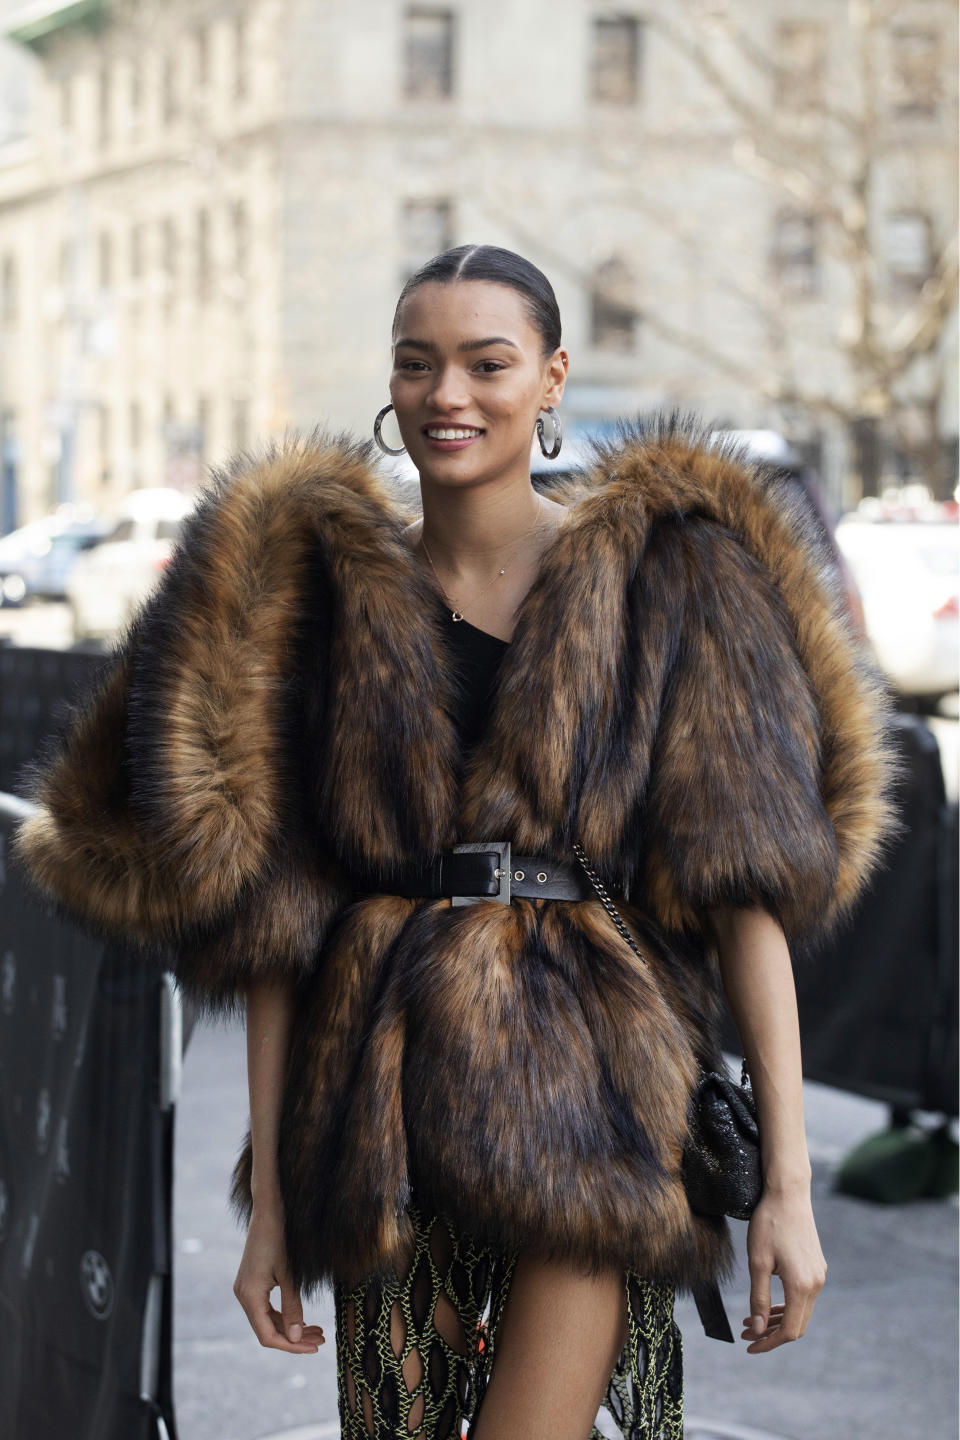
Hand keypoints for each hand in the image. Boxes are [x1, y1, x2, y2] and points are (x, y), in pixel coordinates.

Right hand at [233, 1201, 325, 1352]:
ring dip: (291, 1327)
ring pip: (268, 1320)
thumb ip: (292, 1307)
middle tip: (321, 1340)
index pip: (268, 1336)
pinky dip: (284, 1316)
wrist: (269, 1210)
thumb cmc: (280, 1239)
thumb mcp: (290, 1275)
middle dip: (295, 1338)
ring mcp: (246, 1290)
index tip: (314, 1348)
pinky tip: (302, 1319)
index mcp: (249, 1296)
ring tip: (317, 1331)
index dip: (291, 1346)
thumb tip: (296, 1338)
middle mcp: (243, 1296)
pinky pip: (267, 1308)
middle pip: (268, 1330)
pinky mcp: (252, 1283)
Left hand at [741, 1183, 826, 1352]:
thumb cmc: (769, 1224)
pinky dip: (785, 1304)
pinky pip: (803, 1296)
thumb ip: (757, 1298)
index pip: (789, 1331)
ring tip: (750, 1320)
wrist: (788, 1193)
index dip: (768, 1342)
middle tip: (745, 1332)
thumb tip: (756, 1329)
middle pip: (797, 1325)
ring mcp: (819, 1275)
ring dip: (777, 1319)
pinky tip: (767, 1303)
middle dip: (771, 1333)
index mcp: (801, 1286)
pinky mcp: (816, 1267)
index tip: (749, 1345)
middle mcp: (816, 1284)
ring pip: (800, 1311)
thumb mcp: (757, 1262)